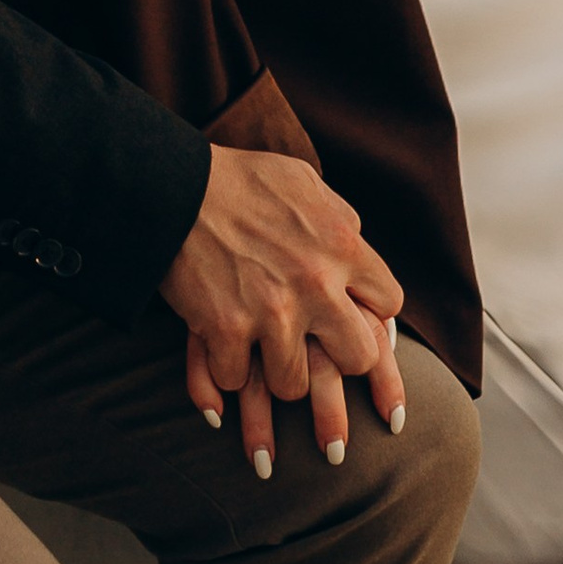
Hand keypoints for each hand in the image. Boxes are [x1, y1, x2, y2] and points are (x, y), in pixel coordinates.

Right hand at [162, 146, 407, 477]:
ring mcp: (272, 311)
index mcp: (340, 244)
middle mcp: (316, 283)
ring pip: (296, 384)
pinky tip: (219, 349)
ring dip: (277, 372)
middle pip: (359, 358)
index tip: (350, 315)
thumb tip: (358, 240)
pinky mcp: (227, 329)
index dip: (371, 314)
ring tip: (261, 352)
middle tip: (313, 346)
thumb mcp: (303, 181)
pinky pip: (236, 379)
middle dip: (339, 358)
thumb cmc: (239, 179)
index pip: (389, 302)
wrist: (173, 183)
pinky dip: (225, 369)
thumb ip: (339, 215)